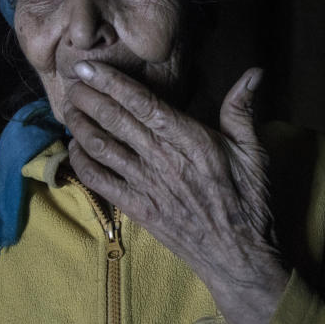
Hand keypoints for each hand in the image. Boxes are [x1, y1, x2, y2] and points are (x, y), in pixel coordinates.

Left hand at [62, 60, 288, 323]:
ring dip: (81, 125)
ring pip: (101, 147)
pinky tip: (76, 147)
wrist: (239, 257)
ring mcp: (146, 185)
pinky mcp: (137, 208)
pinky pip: (99, 181)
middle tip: (71, 80)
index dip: (112, 83)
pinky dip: (81, 161)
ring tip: (70, 107)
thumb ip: (242, 110)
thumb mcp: (254, 152)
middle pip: (115, 120)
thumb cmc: (249, 201)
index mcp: (192, 141)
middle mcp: (163, 160)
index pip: (144, 104)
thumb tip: (254, 71)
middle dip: (88, 97)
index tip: (88, 66)